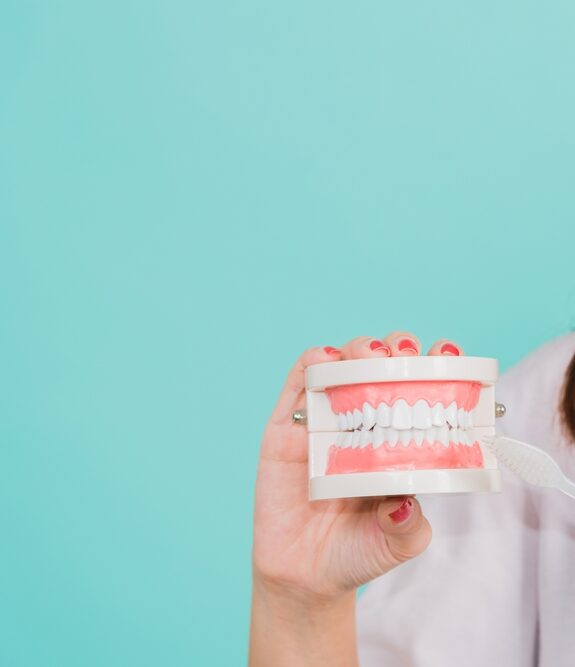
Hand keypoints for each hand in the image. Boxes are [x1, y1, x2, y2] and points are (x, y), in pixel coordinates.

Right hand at [253, 331, 459, 602]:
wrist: (306, 577)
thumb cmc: (358, 551)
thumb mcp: (398, 541)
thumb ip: (409, 526)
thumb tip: (407, 503)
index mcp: (394, 440)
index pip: (417, 390)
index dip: (435, 366)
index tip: (449, 357)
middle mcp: (360, 422)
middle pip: (381, 365)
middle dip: (399, 349)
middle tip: (409, 356)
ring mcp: (322, 421)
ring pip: (341, 364)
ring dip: (360, 347)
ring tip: (375, 355)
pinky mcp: (286, 428)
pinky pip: (297, 384)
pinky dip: (313, 362)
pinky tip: (328, 360)